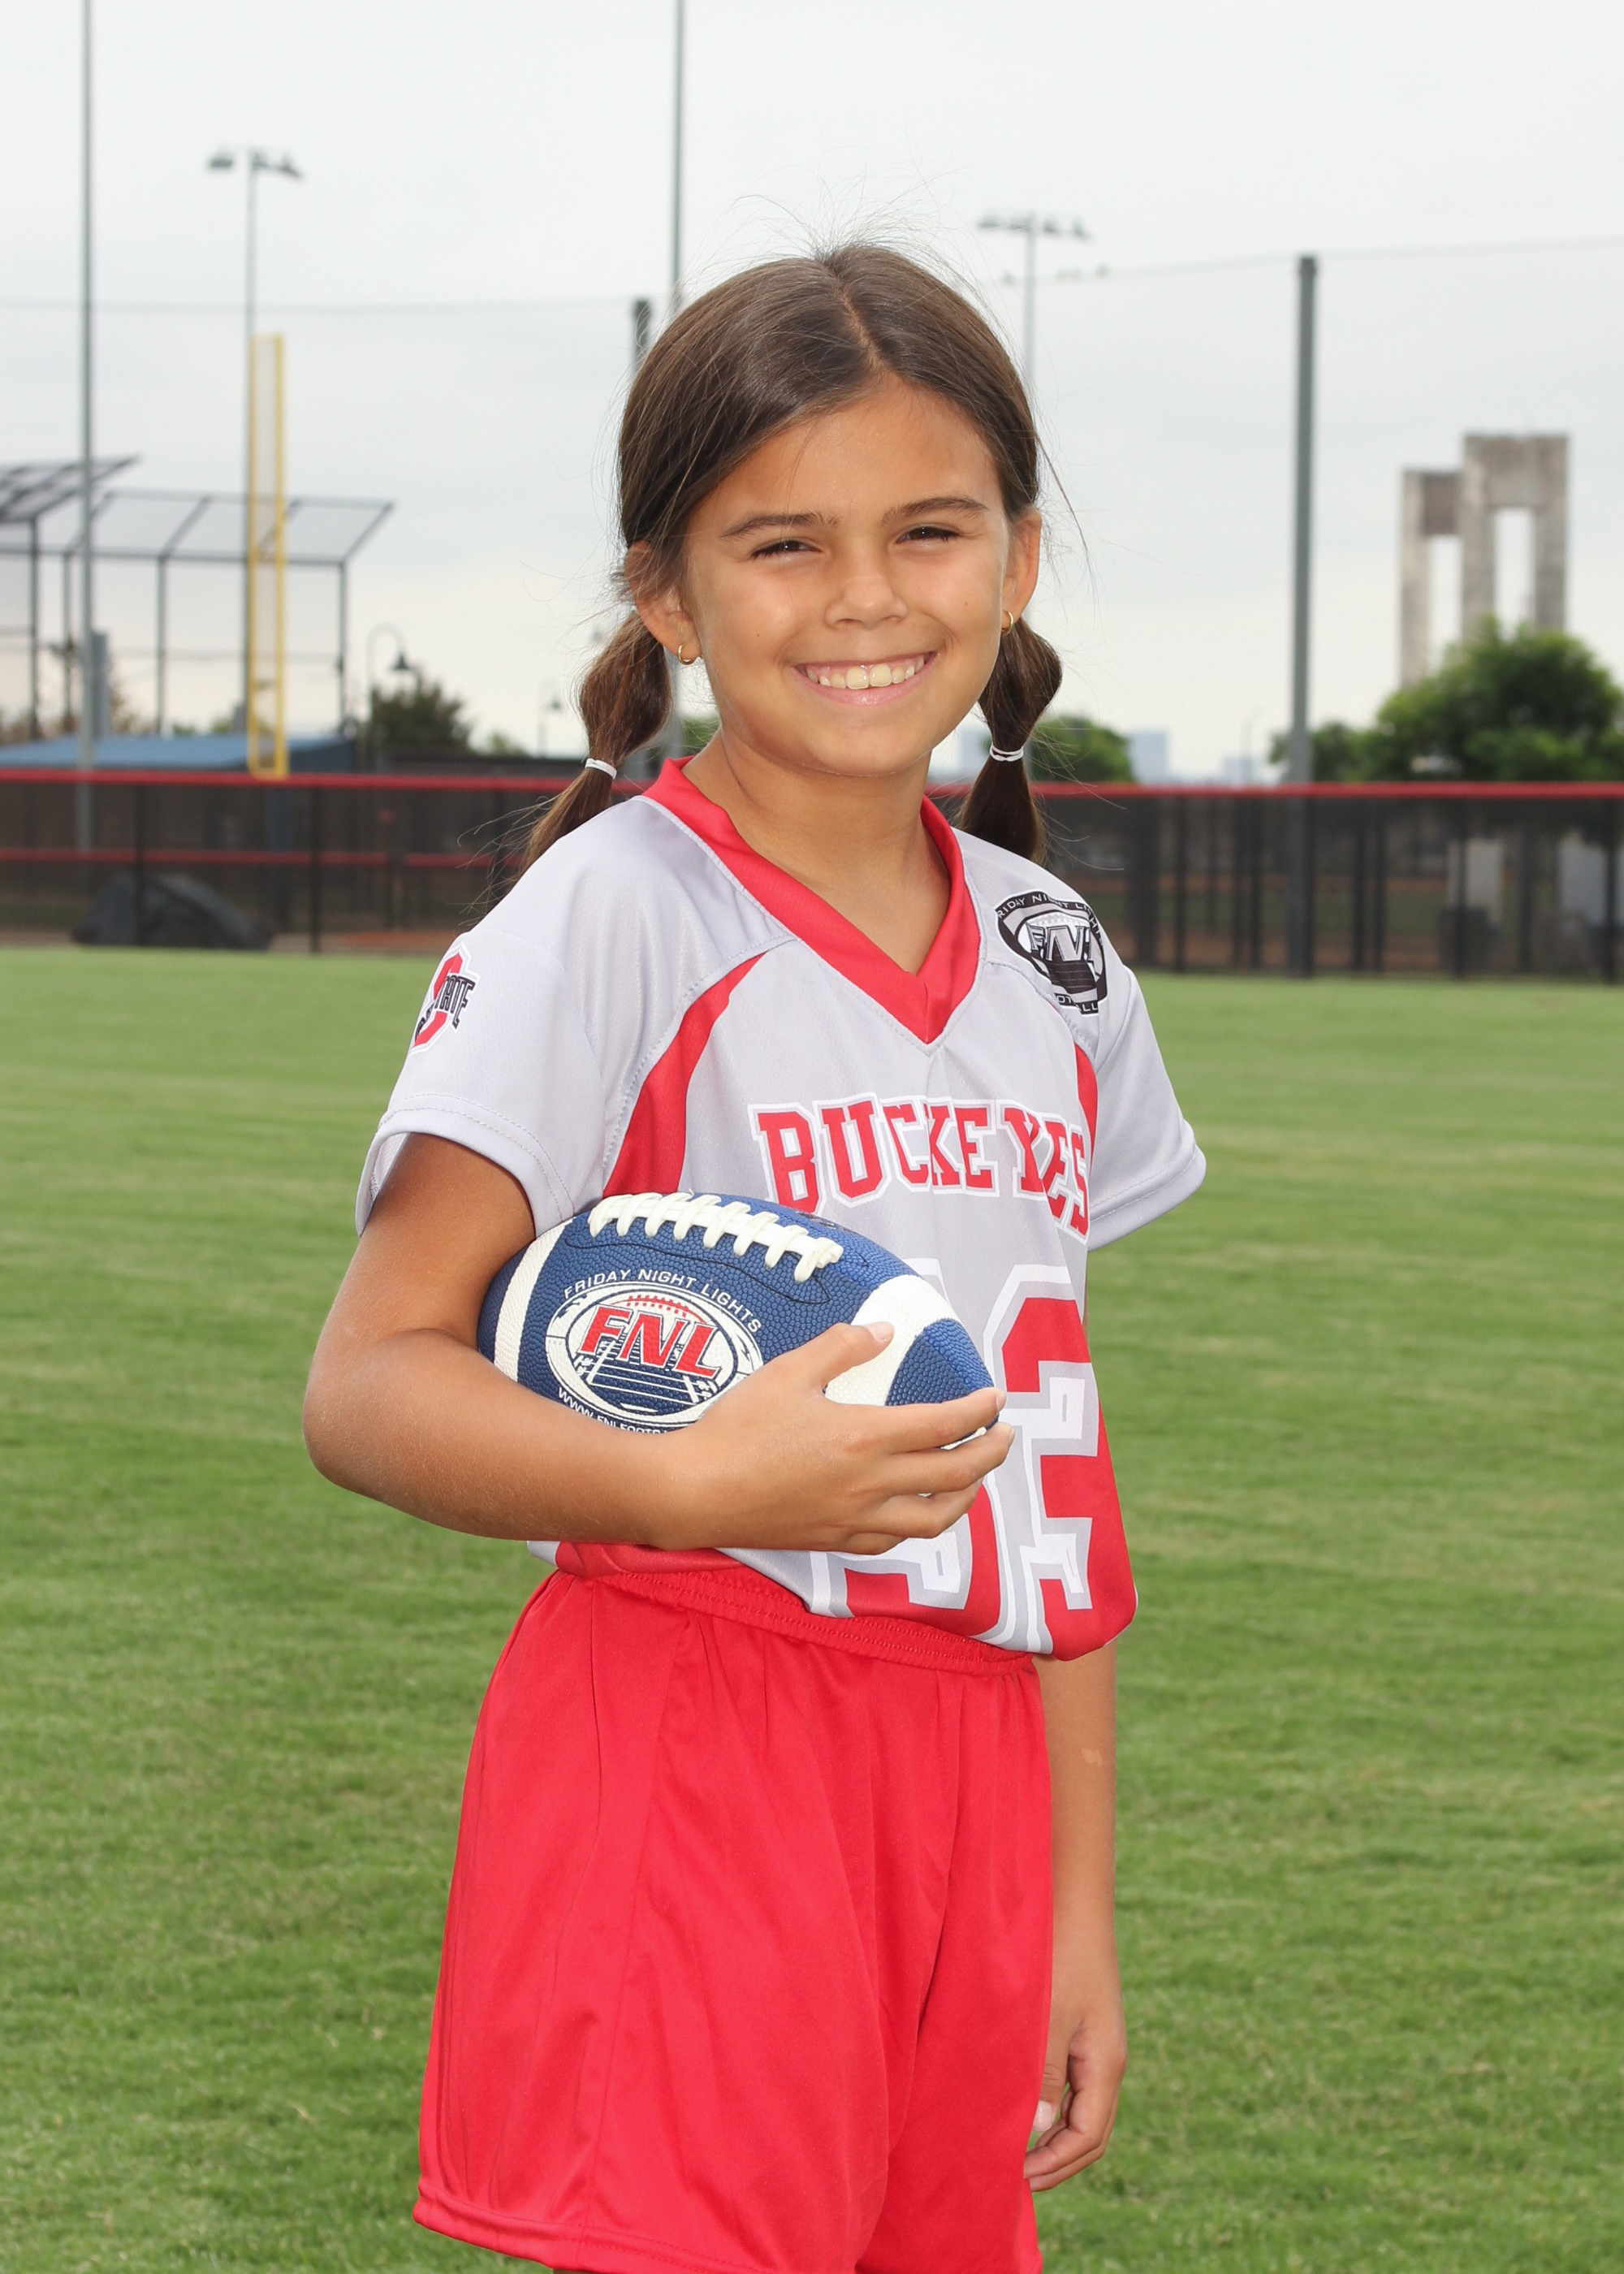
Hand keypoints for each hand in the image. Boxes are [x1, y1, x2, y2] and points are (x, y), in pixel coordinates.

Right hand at [662, 1321, 1012, 1557]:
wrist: (694, 1492)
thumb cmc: (736, 1429)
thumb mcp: (788, 1372)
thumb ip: (841, 1348)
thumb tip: (884, 1332)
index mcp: (864, 1437)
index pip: (945, 1424)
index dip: (979, 1410)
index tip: (995, 1398)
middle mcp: (870, 1484)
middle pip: (955, 1475)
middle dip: (990, 1454)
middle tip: (1004, 1435)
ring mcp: (854, 1519)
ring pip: (934, 1520)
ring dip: (966, 1497)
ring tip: (974, 1477)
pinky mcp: (834, 1541)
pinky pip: (894, 1541)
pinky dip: (919, 1524)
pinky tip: (918, 1510)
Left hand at [1024, 1937, 1127, 2190]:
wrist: (1073, 1902)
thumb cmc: (1059, 1952)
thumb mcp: (1049, 2014)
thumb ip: (1045, 2071)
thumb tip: (1039, 2128)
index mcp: (1105, 2064)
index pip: (1087, 2138)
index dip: (1054, 2165)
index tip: (1016, 2180)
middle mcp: (1106, 2062)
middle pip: (1090, 2134)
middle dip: (1057, 2162)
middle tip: (1015, 2180)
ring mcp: (1096, 2047)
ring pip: (1082, 2112)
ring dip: (1053, 2139)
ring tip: (1015, 2155)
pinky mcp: (1082, 2031)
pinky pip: (1073, 2087)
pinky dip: (1051, 2110)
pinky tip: (1022, 2109)